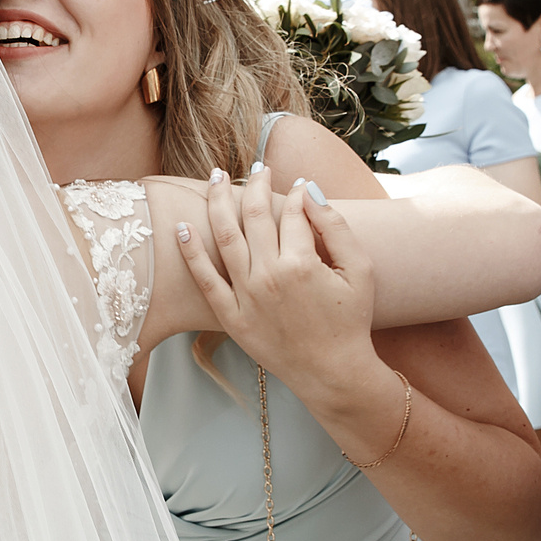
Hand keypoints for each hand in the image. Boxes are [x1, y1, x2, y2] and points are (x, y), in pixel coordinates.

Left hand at [175, 165, 377, 395]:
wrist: (333, 372)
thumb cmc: (351, 321)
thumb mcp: (359, 270)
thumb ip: (336, 227)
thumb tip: (310, 191)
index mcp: (301, 263)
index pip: (292, 213)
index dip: (295, 194)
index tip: (297, 184)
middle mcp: (268, 276)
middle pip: (253, 216)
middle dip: (255, 185)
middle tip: (257, 167)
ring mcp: (246, 297)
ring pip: (224, 238)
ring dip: (217, 202)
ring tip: (215, 177)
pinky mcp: (231, 317)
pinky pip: (205, 280)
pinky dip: (191, 253)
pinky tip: (181, 228)